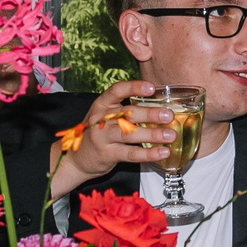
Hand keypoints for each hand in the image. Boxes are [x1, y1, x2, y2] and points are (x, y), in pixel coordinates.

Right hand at [50, 81, 176, 195]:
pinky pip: (131, 154)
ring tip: (171, 135)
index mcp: (102, 105)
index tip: (151, 87)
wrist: (76, 159)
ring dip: (153, 134)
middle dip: (150, 114)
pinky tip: (163, 152)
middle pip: (127, 113)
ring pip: (130, 134)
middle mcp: (100, 119)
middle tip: (168, 115)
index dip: (134, 87)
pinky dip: (149, 153)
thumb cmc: (97, 134)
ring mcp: (102, 137)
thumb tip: (159, 106)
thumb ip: (125, 110)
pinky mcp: (107, 154)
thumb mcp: (105, 116)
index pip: (117, 91)